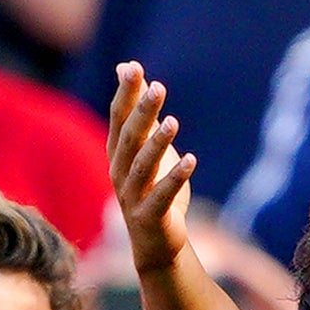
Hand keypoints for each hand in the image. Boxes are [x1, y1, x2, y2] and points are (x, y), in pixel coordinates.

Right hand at [109, 65, 195, 275]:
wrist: (156, 243)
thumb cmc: (152, 188)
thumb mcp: (145, 145)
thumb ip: (136, 109)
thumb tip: (126, 66)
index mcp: (118, 153)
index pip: (119, 118)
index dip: (125, 94)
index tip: (134, 67)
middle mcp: (119, 172)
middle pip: (129, 138)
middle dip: (142, 113)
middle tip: (158, 88)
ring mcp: (132, 197)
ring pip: (143, 167)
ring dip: (157, 143)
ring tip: (173, 122)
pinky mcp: (149, 217)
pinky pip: (162, 195)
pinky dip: (175, 178)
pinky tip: (191, 160)